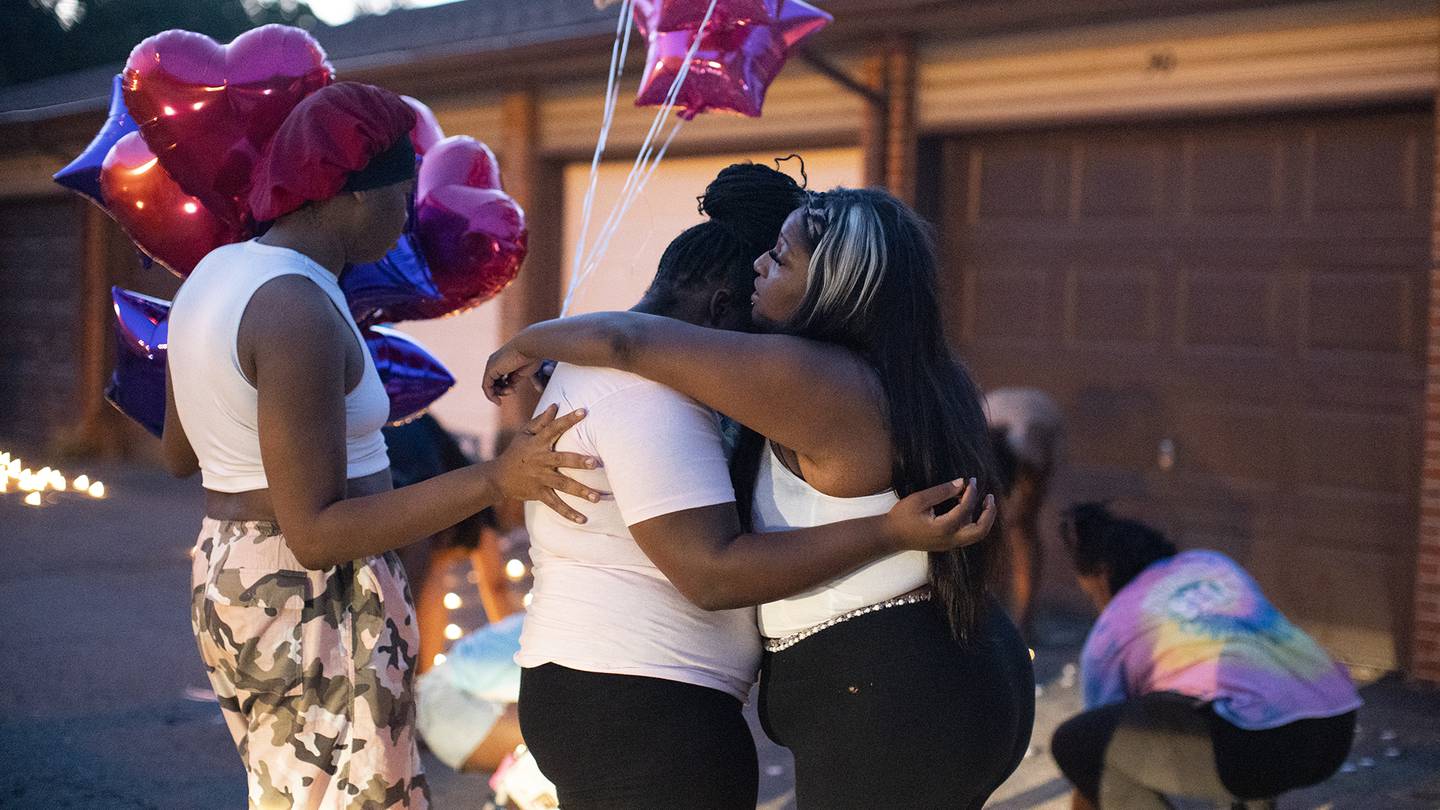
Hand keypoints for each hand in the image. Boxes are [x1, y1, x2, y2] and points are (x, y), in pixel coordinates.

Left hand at [484, 341, 543, 404]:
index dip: (505, 386)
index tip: (513, 390)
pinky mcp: (490, 369)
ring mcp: (492, 365)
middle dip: (502, 390)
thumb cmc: (531, 357)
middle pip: (494, 382)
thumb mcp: (522, 372)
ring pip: (489, 385)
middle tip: (513, 391)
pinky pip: (486, 386)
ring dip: (499, 393)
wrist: (530, 347)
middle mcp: (495, 362)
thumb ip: (514, 379)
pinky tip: (498, 401)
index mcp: (503, 361)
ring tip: (510, 391)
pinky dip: (490, 395)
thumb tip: (510, 386)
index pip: (499, 377)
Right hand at [486, 404, 601, 523]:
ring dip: (580, 491)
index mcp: (538, 443)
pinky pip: (556, 505)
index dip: (568, 419)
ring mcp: (541, 478)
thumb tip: (555, 405)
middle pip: (562, 460)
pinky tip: (583, 520)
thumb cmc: (516, 451)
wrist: (498, 477)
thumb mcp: (524, 434)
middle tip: (595, 463)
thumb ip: (541, 421)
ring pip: (562, 484)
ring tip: (597, 497)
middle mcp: (541, 460)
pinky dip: (569, 513)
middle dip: (578, 462)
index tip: (583, 411)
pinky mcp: (540, 493)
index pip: (554, 428)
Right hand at [881, 478, 995, 552]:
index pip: (965, 509)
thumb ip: (941, 491)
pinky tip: (969, 509)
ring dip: (984, 519)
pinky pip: (968, 535)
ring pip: (977, 535)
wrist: (891, 536)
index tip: (971, 480)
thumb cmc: (902, 516)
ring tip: (984, 502)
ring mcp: (950, 544)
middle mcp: (950, 539)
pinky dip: (975, 522)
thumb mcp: (919, 499)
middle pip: (981, 530)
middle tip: (990, 497)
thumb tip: (962, 483)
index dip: (971, 493)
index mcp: (943, 528)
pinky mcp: (947, 544)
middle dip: (989, 513)